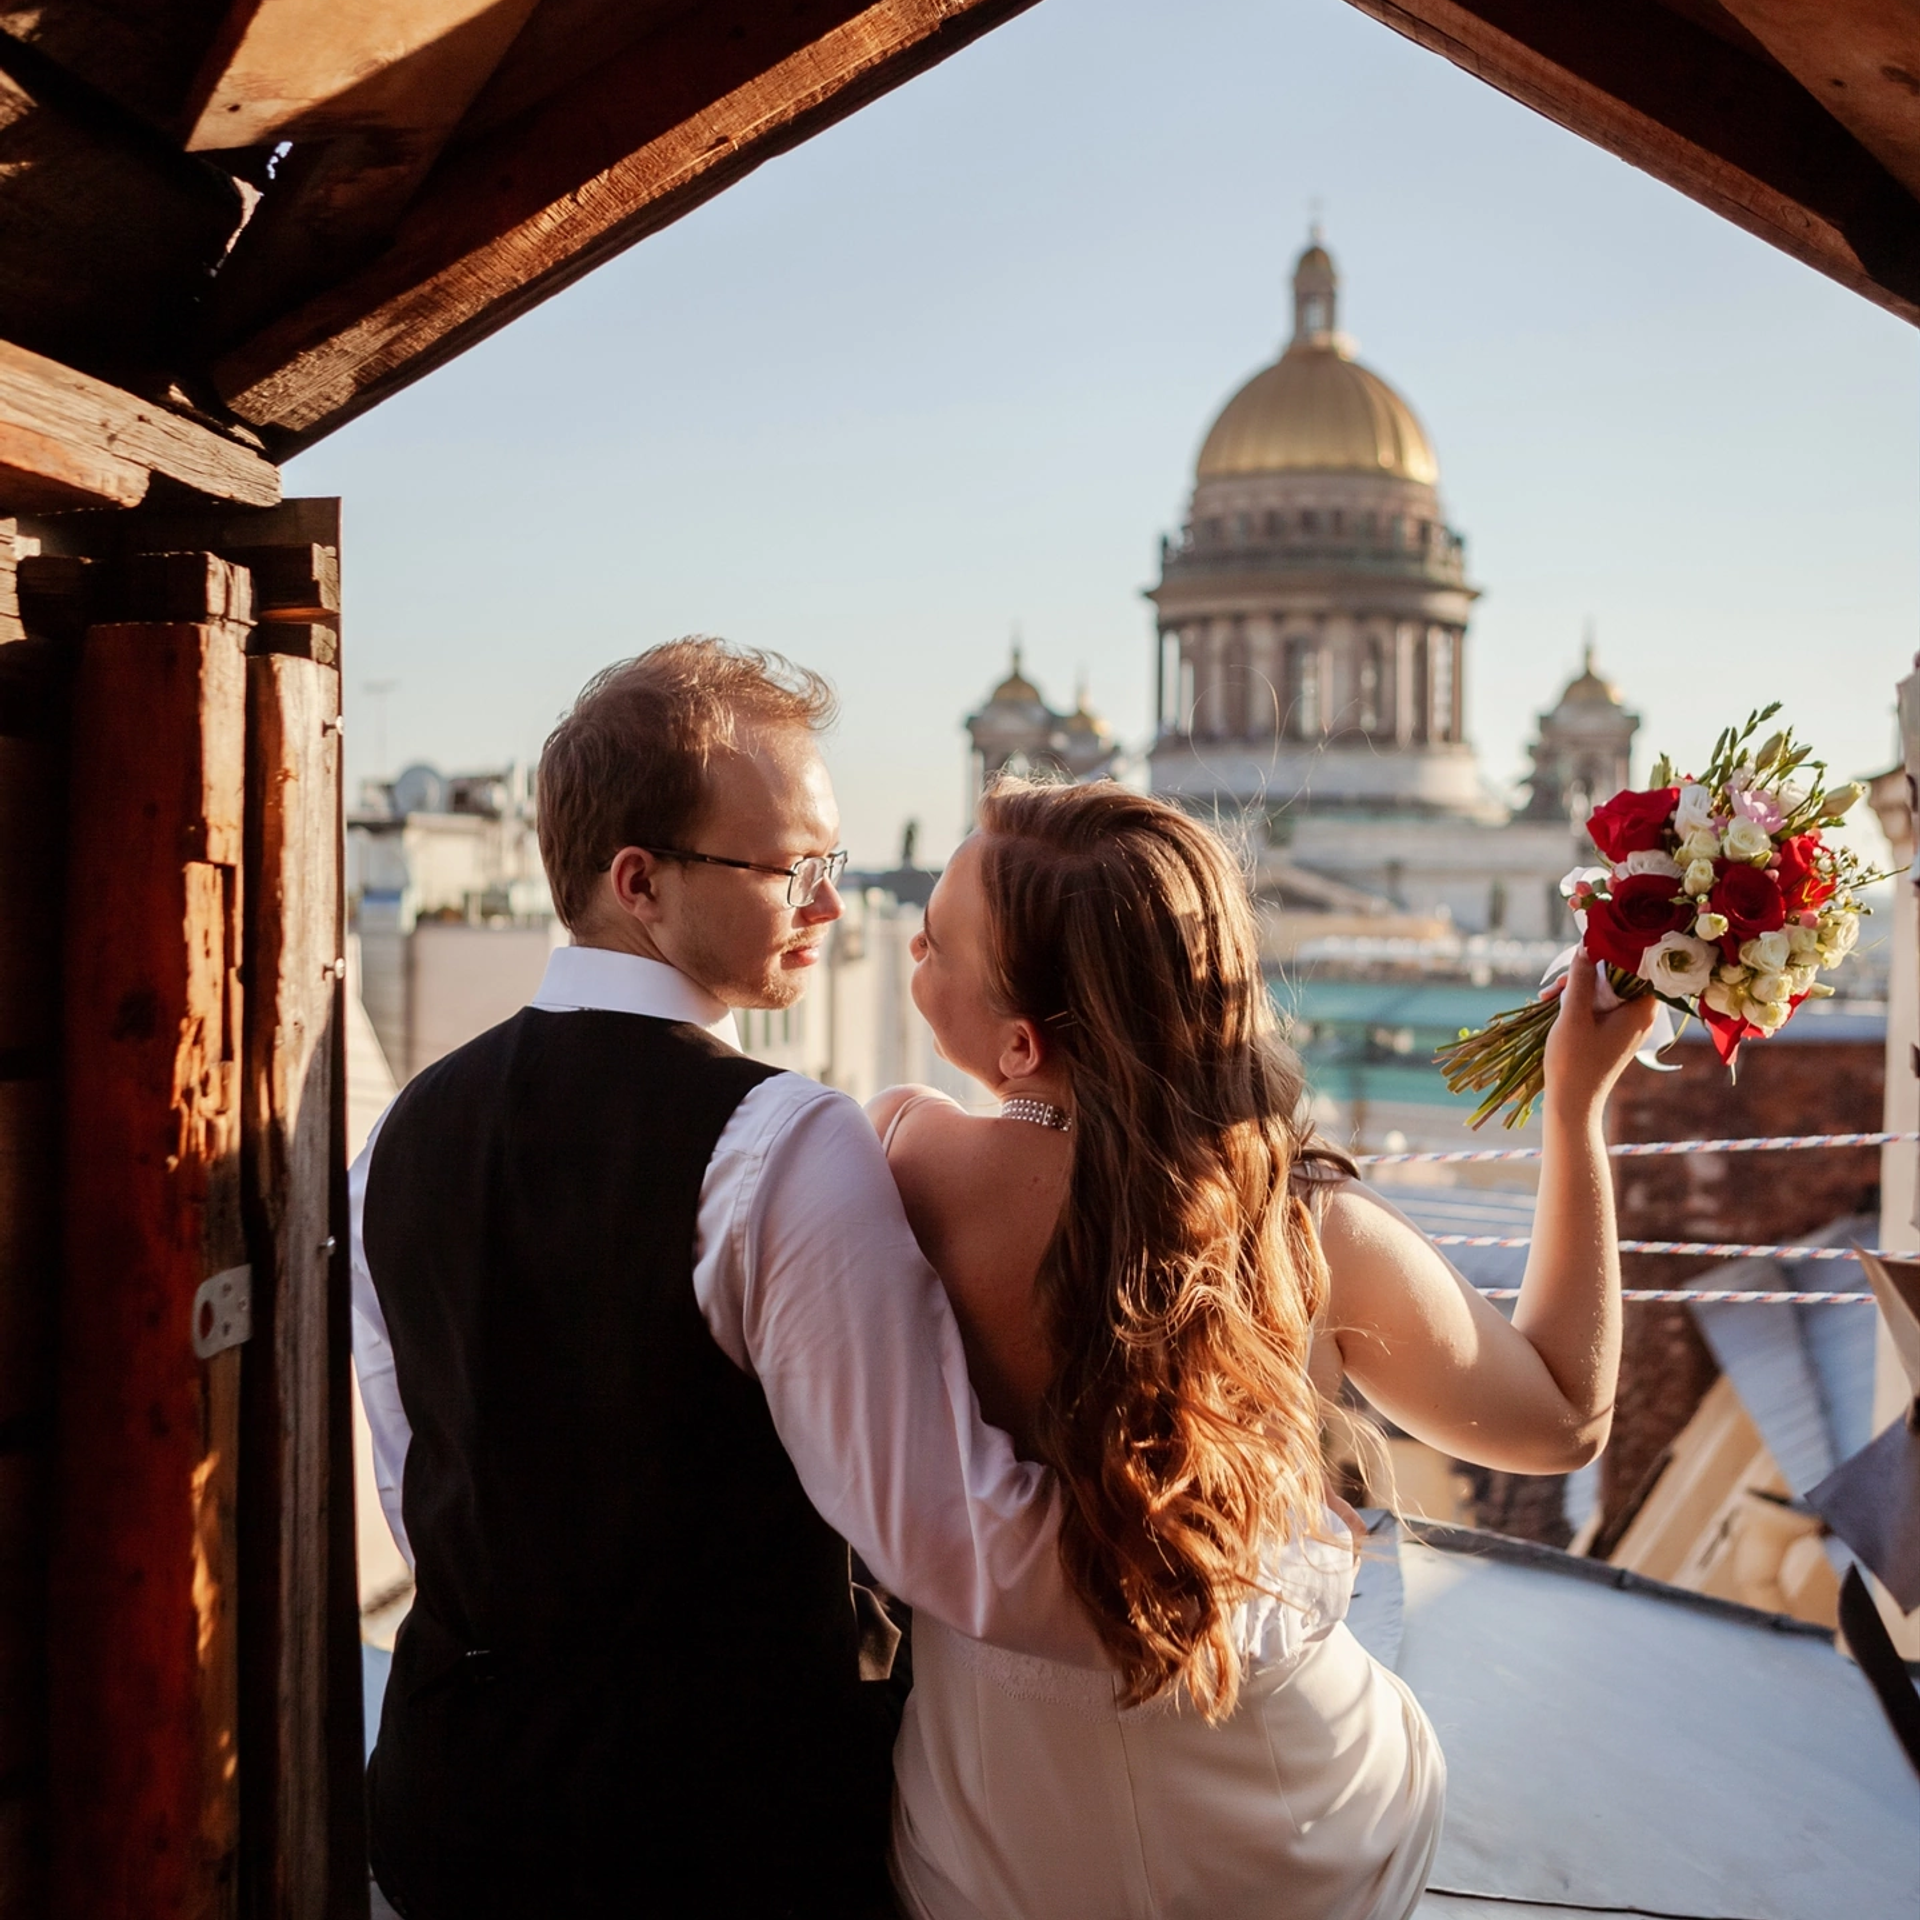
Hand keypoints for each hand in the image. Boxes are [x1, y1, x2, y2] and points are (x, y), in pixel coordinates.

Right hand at [1539, 956, 1659, 1121]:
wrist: (1572, 1103)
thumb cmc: (1575, 1062)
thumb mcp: (1574, 1015)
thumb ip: (1580, 978)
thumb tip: (1586, 945)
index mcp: (1640, 1009)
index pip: (1640, 966)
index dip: (1616, 953)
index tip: (1590, 948)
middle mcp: (1639, 1015)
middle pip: (1618, 976)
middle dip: (1586, 972)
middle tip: (1558, 982)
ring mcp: (1625, 1025)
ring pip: (1604, 990)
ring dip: (1576, 987)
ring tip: (1547, 997)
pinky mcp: (1610, 1033)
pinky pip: (1598, 1006)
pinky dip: (1577, 1002)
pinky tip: (1552, 1005)